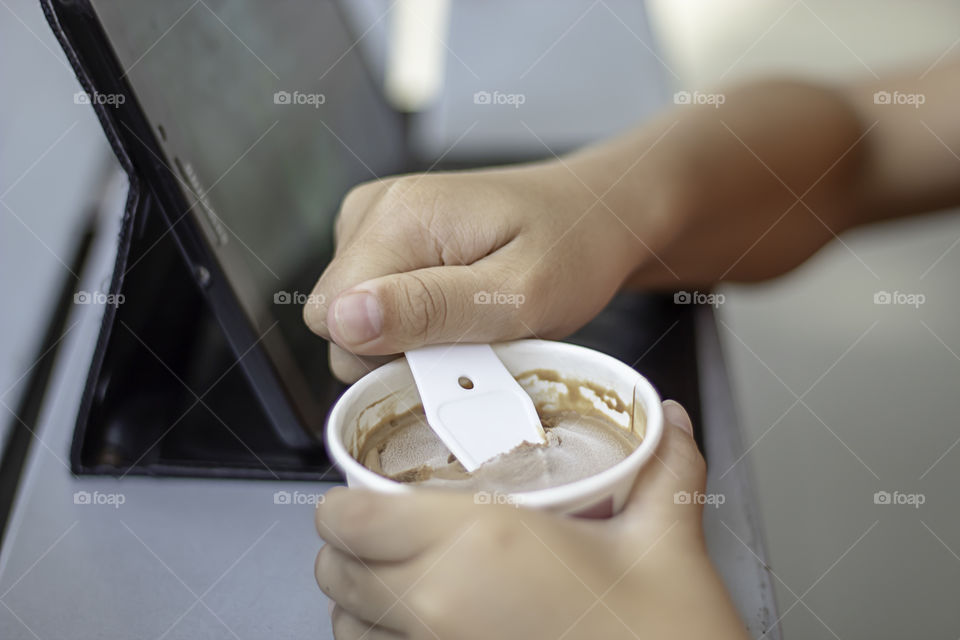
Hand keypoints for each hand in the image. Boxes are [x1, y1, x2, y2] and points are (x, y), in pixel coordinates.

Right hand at [302, 162, 651, 380]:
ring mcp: (377, 219)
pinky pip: (375, 302)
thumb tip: (342, 321)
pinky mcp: (388, 237)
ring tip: (474, 316)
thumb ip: (429, 310)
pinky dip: (415, 319)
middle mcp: (374, 209)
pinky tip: (460, 303)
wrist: (595, 213)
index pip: (332, 318)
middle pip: (337, 318)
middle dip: (398, 348)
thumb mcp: (516, 295)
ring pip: (355, 316)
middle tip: (473, 334)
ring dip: (411, 336)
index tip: (452, 348)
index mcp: (397, 216)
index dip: (386, 353)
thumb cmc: (572, 249)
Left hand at [314, 400, 748, 639]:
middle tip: (386, 529)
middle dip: (349, 546)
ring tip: (401, 579)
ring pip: (347, 628)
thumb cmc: (666, 639)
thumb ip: (664, 470)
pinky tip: (422, 629)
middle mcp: (438, 608)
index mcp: (479, 545)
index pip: (351, 519)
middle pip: (335, 573)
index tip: (365, 493)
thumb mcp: (667, 542)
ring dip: (361, 599)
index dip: (343, 502)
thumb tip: (670, 422)